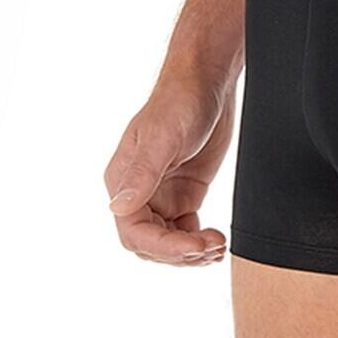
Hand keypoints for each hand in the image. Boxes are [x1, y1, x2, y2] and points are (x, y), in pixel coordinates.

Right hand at [104, 75, 235, 265]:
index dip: (164, 247)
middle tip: (212, 247)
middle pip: (151, 245)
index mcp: (124, 181)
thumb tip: (118, 208)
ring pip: (169, 243)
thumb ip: (143, 174)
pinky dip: (199, 243)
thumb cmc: (179, 102)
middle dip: (180, 254)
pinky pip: (185, 232)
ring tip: (218, 247)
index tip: (194, 246)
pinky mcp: (184, 195)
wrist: (206, 84)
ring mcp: (161, 196)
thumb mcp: (162, 138)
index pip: (134, 233)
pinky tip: (216, 241)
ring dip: (192, 253)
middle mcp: (139, 193)